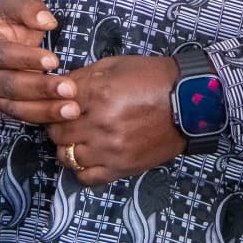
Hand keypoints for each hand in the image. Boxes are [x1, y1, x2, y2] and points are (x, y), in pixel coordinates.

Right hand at [0, 0, 76, 124]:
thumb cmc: (6, 18)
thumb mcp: (14, 2)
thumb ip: (28, 7)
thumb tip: (47, 21)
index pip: (1, 54)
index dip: (26, 59)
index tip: (54, 61)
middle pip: (9, 84)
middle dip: (40, 88)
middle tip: (69, 89)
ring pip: (15, 106)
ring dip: (45, 109)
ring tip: (72, 109)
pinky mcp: (2, 105)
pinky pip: (22, 115)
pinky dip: (44, 116)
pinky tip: (65, 114)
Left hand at [46, 55, 182, 187]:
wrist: (189, 102)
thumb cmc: (153, 79)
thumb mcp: (116, 65)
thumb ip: (83, 76)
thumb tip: (60, 87)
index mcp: (98, 94)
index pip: (55, 105)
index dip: (53, 104)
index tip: (59, 104)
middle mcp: (101, 124)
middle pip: (57, 132)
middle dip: (58, 125)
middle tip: (68, 120)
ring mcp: (111, 149)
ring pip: (67, 155)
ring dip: (68, 146)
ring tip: (79, 138)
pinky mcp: (122, 167)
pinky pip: (87, 177)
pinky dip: (82, 169)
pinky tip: (89, 156)